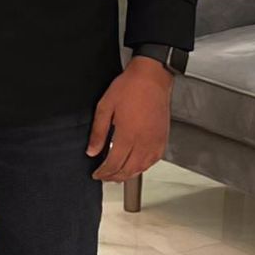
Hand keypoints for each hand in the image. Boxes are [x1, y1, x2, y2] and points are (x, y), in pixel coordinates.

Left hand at [86, 57, 172, 183]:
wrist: (152, 77)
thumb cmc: (130, 87)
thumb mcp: (105, 106)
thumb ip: (98, 132)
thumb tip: (91, 151)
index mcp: (127, 135)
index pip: (114, 163)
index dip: (103, 172)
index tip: (96, 174)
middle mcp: (143, 141)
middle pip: (128, 170)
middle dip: (114, 177)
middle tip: (104, 177)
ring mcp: (155, 141)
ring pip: (142, 168)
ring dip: (129, 175)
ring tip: (118, 175)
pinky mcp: (163, 138)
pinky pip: (154, 160)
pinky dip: (144, 167)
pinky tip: (137, 166)